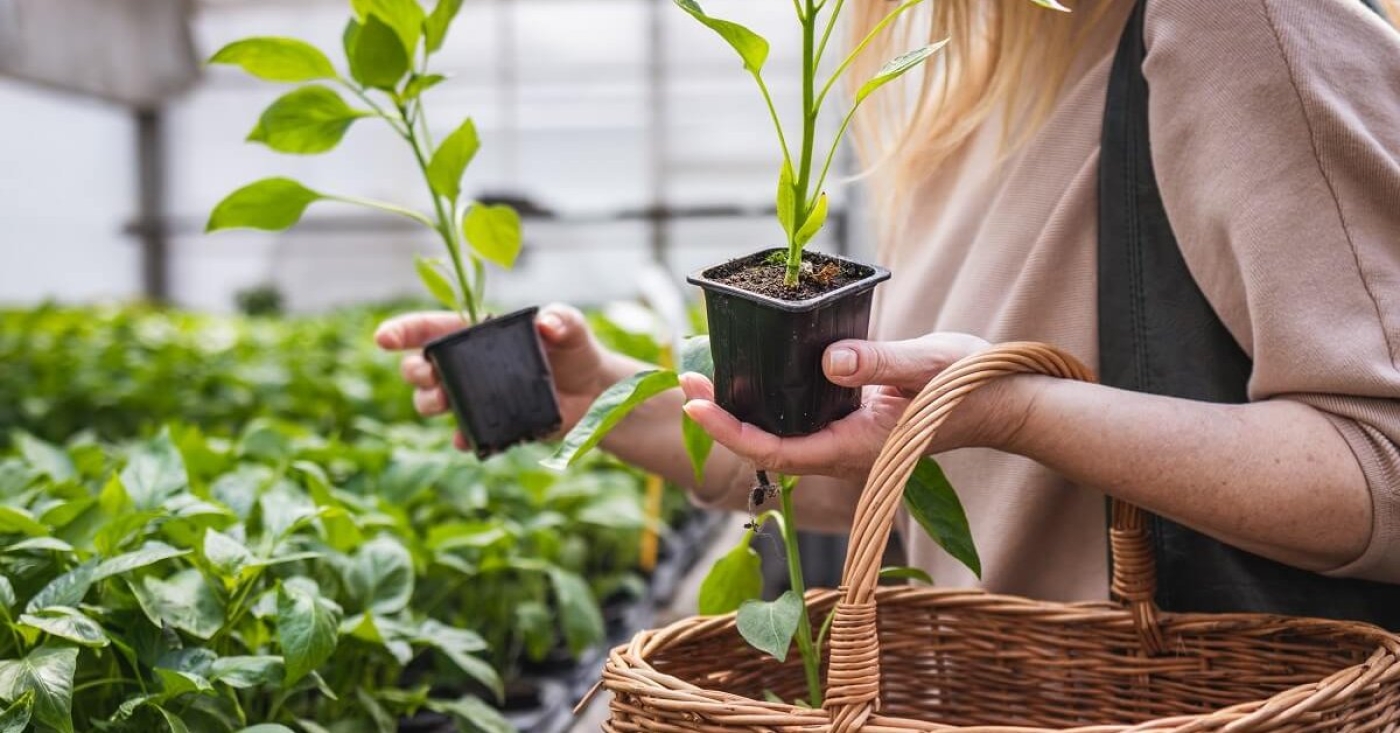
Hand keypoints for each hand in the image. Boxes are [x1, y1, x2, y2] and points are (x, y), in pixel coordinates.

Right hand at [374, 304, 630, 451]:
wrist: (594, 394)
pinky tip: (465, 437)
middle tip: (427, 375)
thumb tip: (548, 323)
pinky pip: (465, 432)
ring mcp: (476, 396)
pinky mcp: (490, 423)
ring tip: (443, 404)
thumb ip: (563, 319)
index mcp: (478, 334)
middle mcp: (469, 365)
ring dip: (429, 403)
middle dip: (414, 370)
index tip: (383, 338)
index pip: (432, 328)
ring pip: (433, 401)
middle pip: (422, 366)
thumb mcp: (572, 329)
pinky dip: (461, 436)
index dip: (404, 330)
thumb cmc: (576, 351)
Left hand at [679, 332, 1015, 481]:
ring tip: (705, 374)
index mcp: (857, 446)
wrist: (1002, 401)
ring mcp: (846, 438)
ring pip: (781, 434)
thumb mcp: (928, 364)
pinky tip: (754, 372)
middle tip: (687, 379)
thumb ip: (881, 362)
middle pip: (768, 446)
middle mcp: (844, 450)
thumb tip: (831, 360)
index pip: (778, 452)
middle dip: (723, 419)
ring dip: (741, 410)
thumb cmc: (971, 385)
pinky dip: (770, 399)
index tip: (697, 405)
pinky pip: (800, 418)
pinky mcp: (851, 421)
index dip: (731, 432)